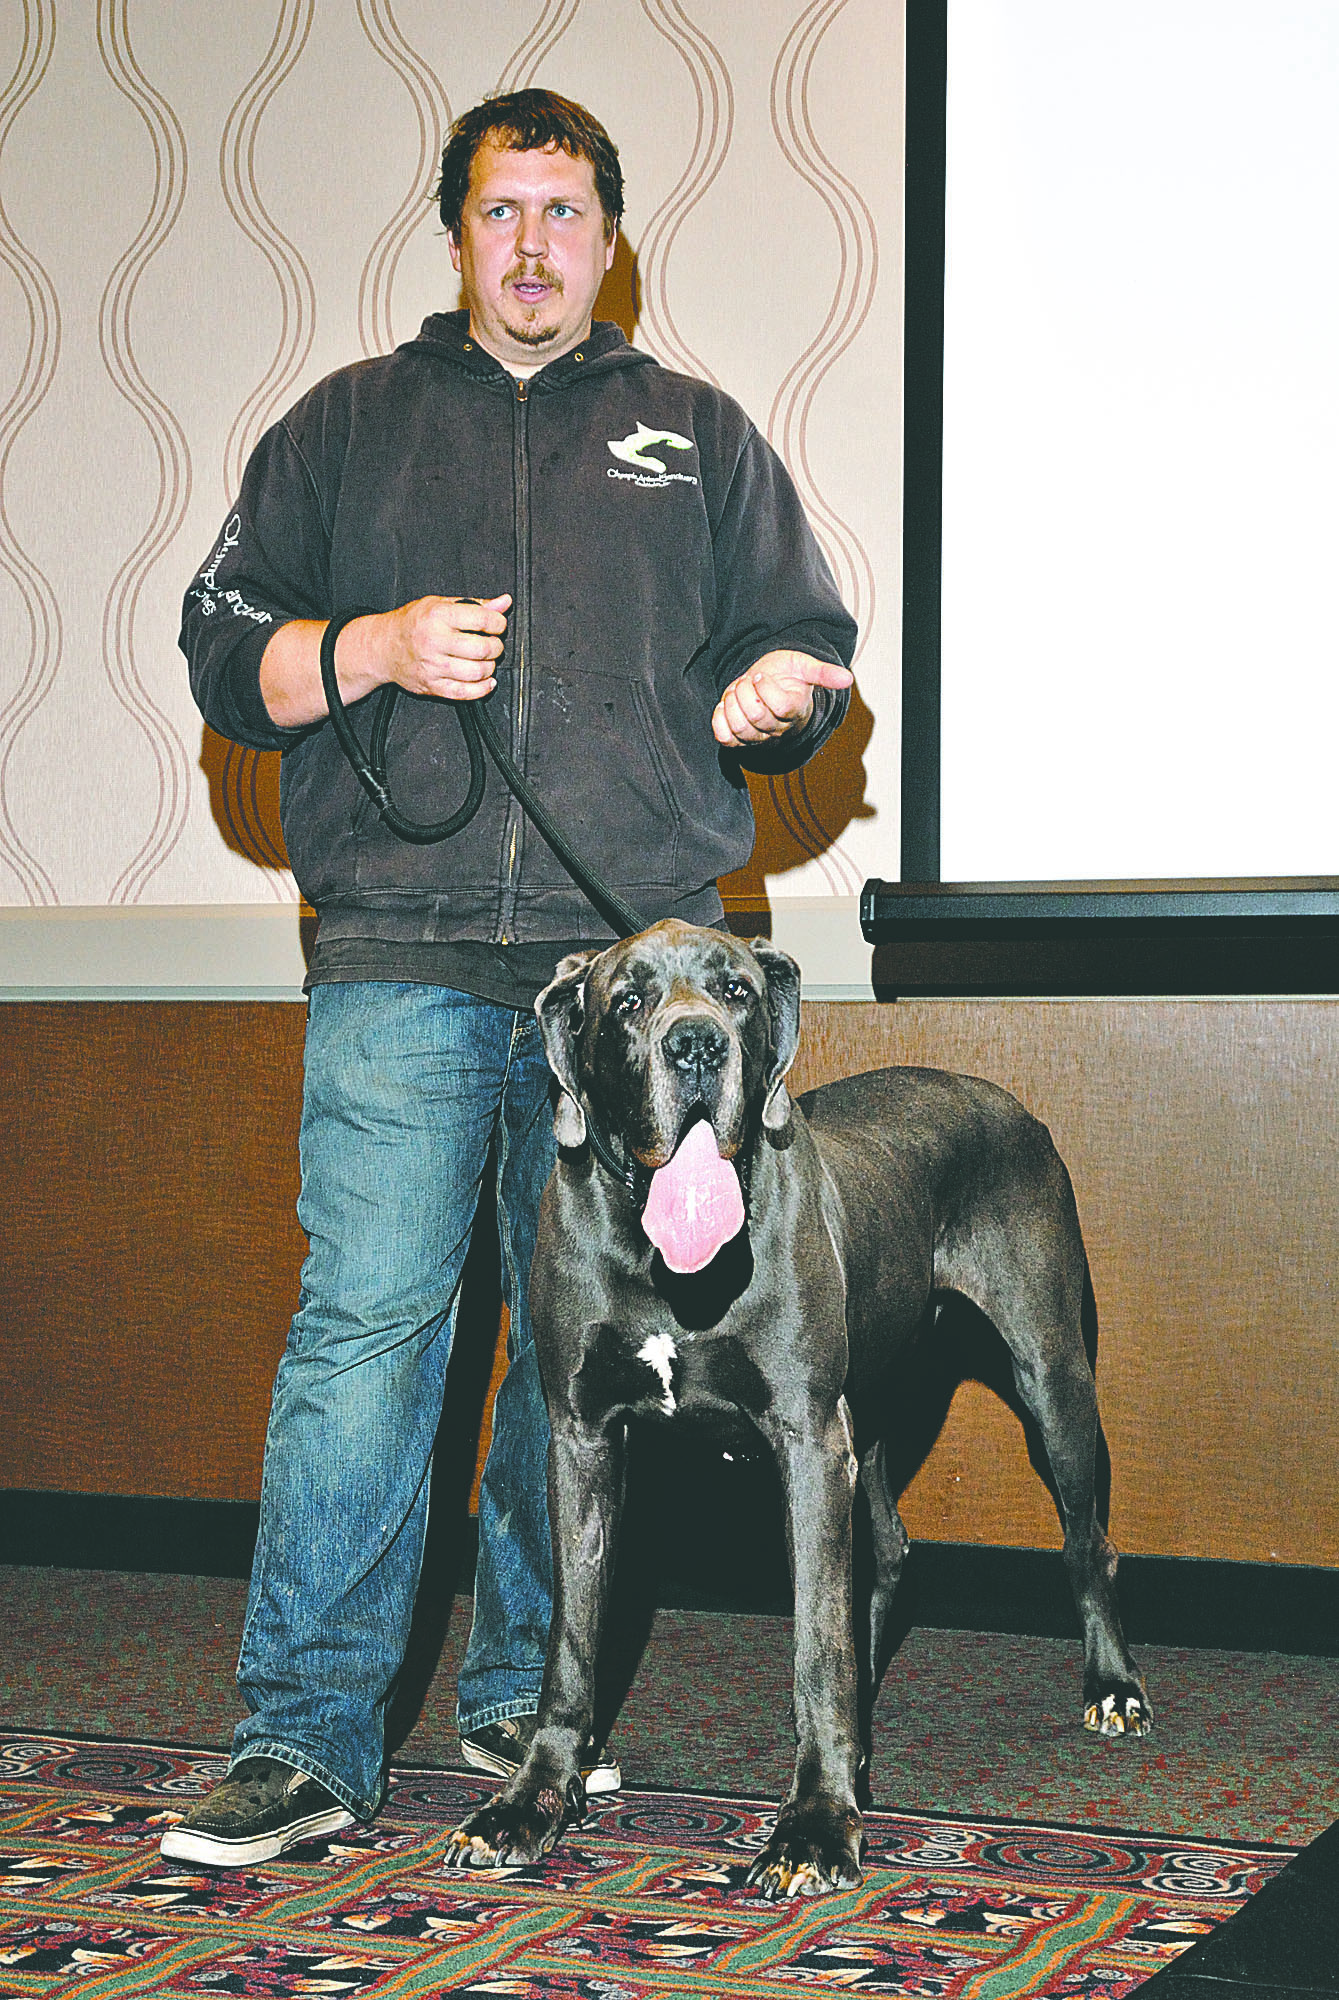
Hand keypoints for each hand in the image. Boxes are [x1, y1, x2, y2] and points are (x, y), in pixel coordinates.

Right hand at [379, 594, 510, 701]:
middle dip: (496, 647)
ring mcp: (433, 666)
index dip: (498, 623)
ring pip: (477, 672)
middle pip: (483, 648)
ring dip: (490, 667)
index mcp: (438, 616)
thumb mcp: (440, 604)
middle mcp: (435, 641)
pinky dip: (482, 689)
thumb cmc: (412, 624)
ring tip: (485, 660)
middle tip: (493, 644)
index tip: (497, 625)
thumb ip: (475, 605)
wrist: (383, 646)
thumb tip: (503, 603)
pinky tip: (486, 681)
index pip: (482, 620)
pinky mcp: (432, 686)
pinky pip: (465, 693)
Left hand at [712, 650, 853, 747]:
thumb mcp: (805, 667)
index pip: (779, 706)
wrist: (767, 684)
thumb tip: (848, 678)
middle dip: (744, 691)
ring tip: (737, 691)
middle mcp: (777, 730)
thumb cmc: (786, 675)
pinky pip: (724, 738)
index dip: (765, 687)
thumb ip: (823, 673)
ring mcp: (757, 737)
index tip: (761, 675)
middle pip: (755, 716)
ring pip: (738, 727)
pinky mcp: (738, 740)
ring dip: (730, 702)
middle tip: (747, 680)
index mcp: (794, 711)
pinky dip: (719, 719)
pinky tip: (725, 704)